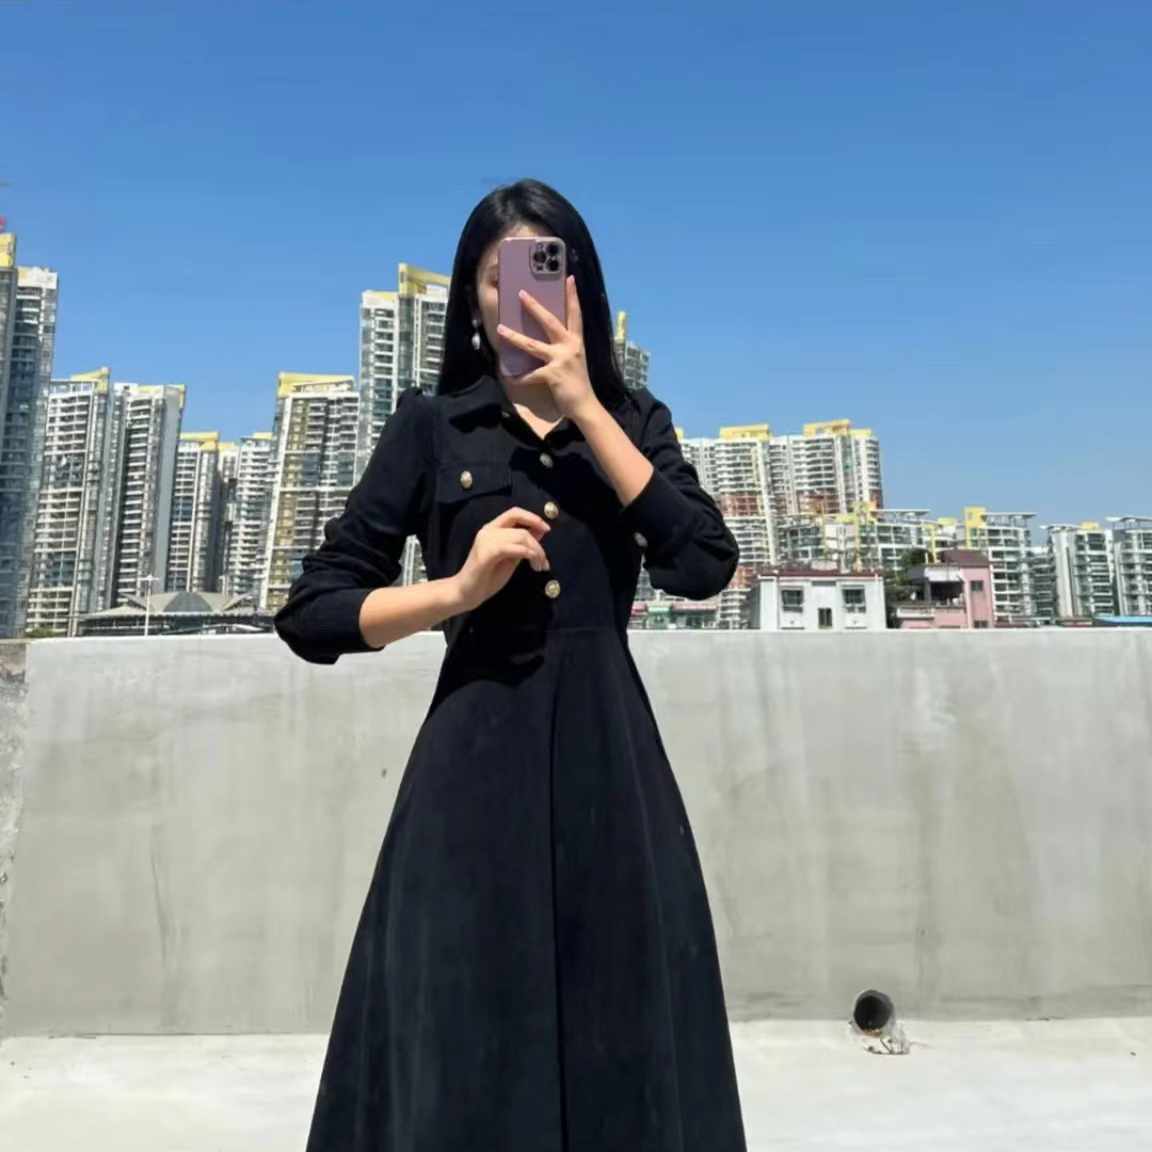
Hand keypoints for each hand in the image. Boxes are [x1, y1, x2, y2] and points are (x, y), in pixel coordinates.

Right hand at [450, 507, 550, 612]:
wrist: (466, 593)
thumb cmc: (487, 578)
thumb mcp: (511, 558)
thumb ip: (523, 545)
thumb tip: (541, 530)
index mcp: (492, 529)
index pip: (514, 513)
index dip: (533, 518)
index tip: (547, 529)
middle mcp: (488, 531)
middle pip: (521, 529)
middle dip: (538, 545)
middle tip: (545, 563)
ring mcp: (485, 541)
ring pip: (519, 537)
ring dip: (536, 552)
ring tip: (540, 567)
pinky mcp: (485, 554)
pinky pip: (511, 548)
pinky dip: (526, 553)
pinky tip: (532, 564)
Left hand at [496, 276, 600, 422]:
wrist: (585, 405)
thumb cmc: (578, 382)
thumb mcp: (575, 359)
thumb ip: (564, 347)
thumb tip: (550, 339)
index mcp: (576, 341)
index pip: (575, 314)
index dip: (572, 296)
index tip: (569, 278)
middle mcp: (570, 347)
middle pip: (550, 322)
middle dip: (535, 307)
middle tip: (521, 293)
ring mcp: (561, 360)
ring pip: (533, 345)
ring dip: (515, 337)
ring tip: (500, 329)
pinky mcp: (552, 375)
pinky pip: (531, 375)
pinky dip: (521, 378)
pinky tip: (511, 378)